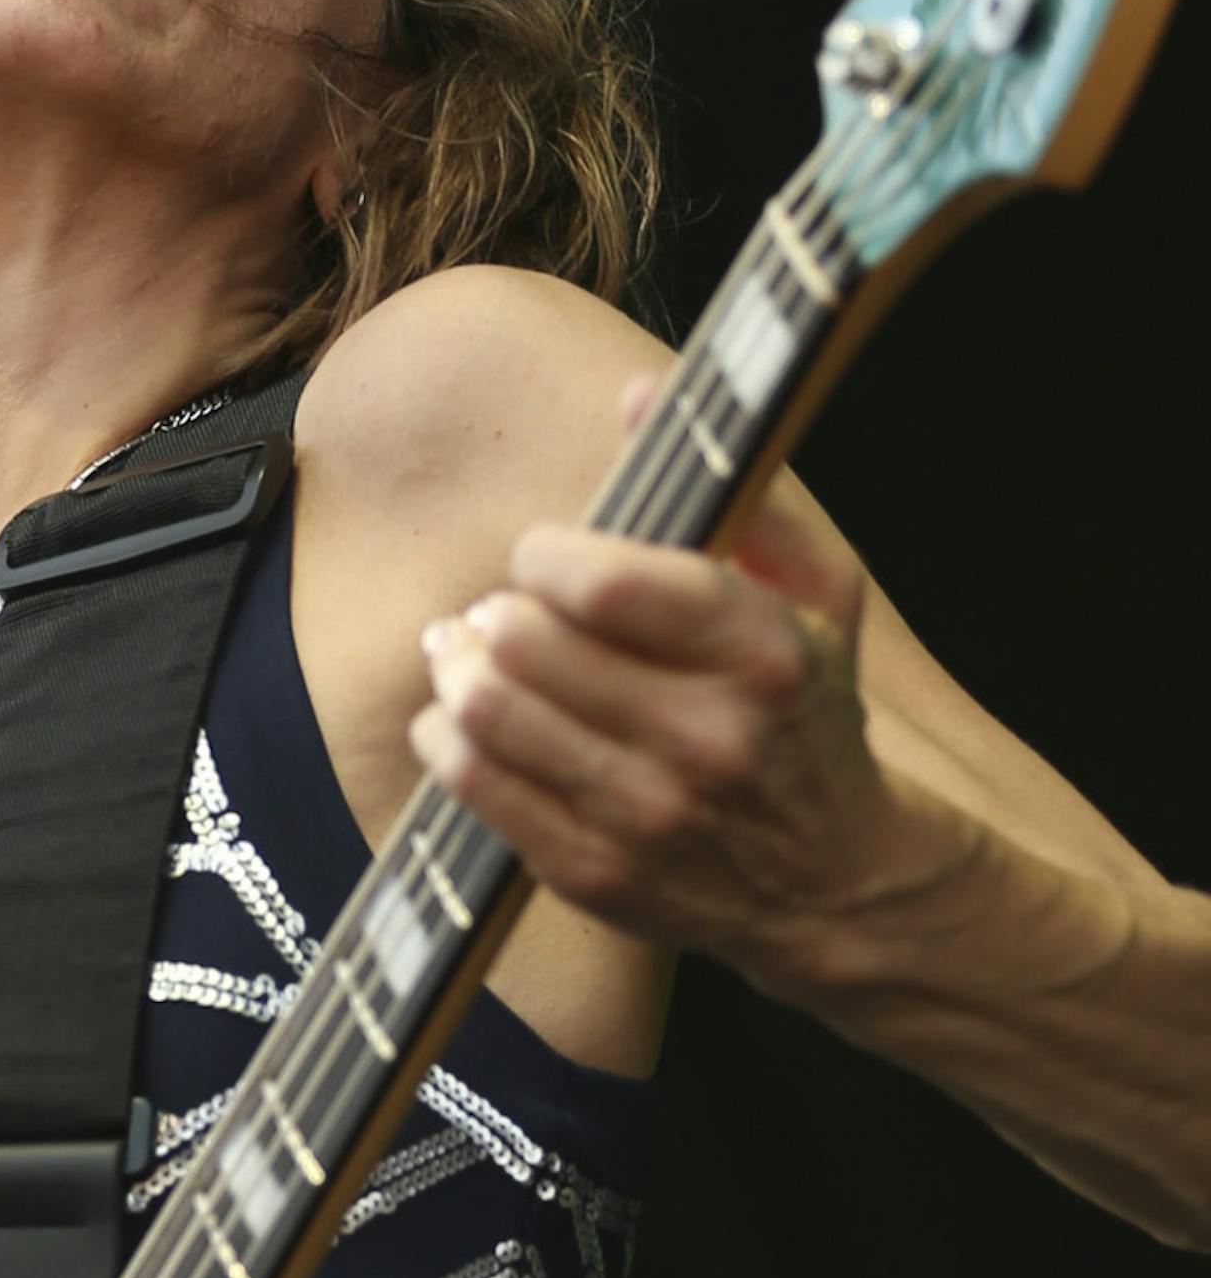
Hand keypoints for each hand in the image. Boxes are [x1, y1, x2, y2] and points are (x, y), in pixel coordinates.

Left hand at [411, 378, 935, 984]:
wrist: (832, 883)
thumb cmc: (808, 715)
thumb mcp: (815, 593)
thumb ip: (740, 491)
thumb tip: (639, 394)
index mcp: (763, 653)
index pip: (602, 581)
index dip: (546, 555)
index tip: (547, 558)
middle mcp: (707, 737)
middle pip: (529, 640)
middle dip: (499, 611)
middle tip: (503, 610)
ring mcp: (646, 813)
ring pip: (489, 710)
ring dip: (459, 668)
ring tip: (469, 653)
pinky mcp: (593, 871)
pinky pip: (473, 784)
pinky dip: (445, 737)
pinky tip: (457, 719)